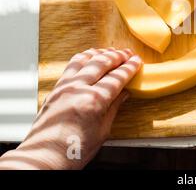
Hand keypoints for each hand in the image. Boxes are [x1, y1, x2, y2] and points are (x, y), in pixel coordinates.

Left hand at [0, 48, 141, 169]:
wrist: (46, 156)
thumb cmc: (74, 150)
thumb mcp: (102, 131)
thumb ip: (114, 108)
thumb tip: (124, 93)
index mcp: (94, 101)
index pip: (117, 77)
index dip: (129, 68)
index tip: (137, 61)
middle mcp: (78, 89)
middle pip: (102, 63)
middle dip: (118, 56)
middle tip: (128, 53)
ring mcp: (65, 86)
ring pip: (85, 59)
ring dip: (100, 53)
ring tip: (111, 51)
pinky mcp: (56, 88)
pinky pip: (71, 66)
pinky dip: (83, 58)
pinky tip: (89, 57)